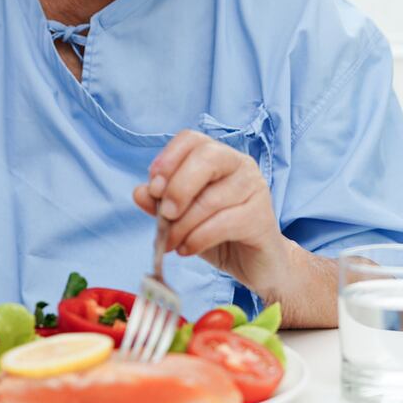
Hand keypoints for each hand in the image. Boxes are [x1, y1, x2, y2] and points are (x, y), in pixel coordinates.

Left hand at [132, 130, 292, 297]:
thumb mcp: (182, 217)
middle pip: (206, 157)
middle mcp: (240, 165)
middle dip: (178, 187)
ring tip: (171, 242)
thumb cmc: (217, 233)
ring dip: (184, 224)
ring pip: (212, 198)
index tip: (153, 188)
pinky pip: (225, 223)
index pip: (191, 139)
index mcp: (218, 156)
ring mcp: (255, 188)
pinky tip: (186, 249)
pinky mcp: (262, 217)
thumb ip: (160, 203)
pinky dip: (199, 238)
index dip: (168, 159)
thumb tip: (139, 192)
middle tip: (165, 215)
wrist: (254, 264)